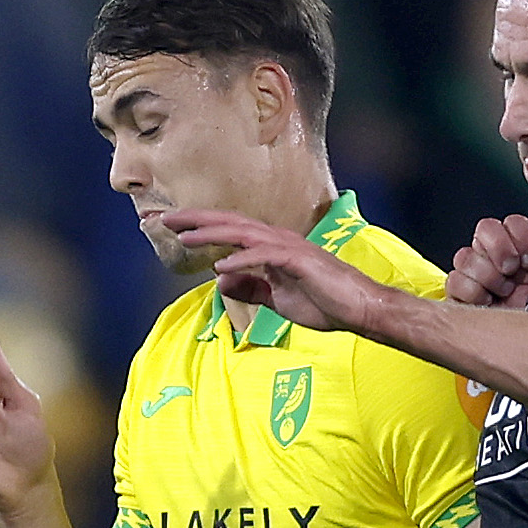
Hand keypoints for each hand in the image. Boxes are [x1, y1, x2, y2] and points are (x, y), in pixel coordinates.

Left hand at [160, 208, 389, 332]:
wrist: (361, 310)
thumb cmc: (325, 303)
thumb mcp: (279, 300)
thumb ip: (252, 289)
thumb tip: (221, 282)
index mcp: (272, 248)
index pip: (231, 232)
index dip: (201, 227)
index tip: (174, 227)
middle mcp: (278, 241)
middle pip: (231, 223)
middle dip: (197, 220)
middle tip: (166, 218)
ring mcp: (290, 248)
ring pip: (244, 233)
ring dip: (213, 234)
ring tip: (185, 237)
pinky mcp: (301, 261)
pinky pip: (265, 256)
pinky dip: (242, 260)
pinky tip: (222, 267)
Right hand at [449, 215, 527, 306]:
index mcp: (517, 250)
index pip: (511, 222)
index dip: (519, 234)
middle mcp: (494, 258)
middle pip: (485, 228)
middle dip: (502, 251)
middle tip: (513, 273)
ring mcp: (474, 275)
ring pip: (466, 255)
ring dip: (487, 275)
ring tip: (502, 292)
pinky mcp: (457, 296)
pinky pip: (454, 281)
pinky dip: (471, 291)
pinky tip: (486, 302)